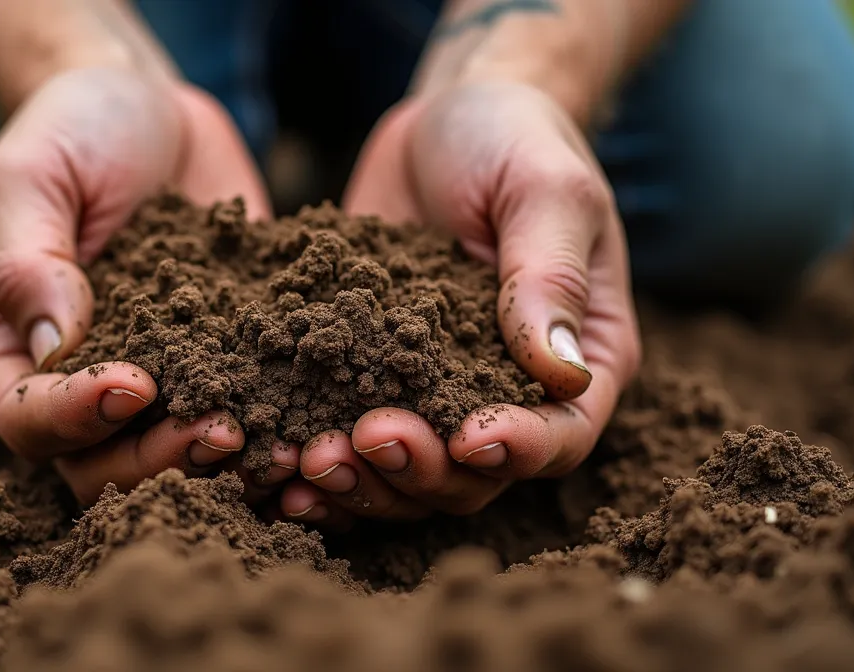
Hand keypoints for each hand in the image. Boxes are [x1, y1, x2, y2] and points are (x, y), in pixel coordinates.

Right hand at [0, 67, 276, 504]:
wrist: (150, 107)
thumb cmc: (71, 133)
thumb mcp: (29, 179)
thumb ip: (26, 262)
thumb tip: (56, 345)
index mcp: (12, 353)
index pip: (28, 419)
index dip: (75, 418)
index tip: (133, 384)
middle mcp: (78, 386)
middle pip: (106, 467)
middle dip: (164, 458)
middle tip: (225, 429)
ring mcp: (157, 381)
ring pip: (178, 461)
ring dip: (227, 463)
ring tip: (283, 443)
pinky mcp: (224, 365)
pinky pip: (245, 417)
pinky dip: (278, 430)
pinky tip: (319, 423)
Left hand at [279, 82, 639, 526]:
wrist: (445, 116)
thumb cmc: (516, 139)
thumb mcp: (546, 191)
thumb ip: (551, 277)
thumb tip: (560, 373)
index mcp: (582, 358)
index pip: (561, 433)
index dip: (519, 449)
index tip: (467, 438)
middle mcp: (509, 391)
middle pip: (475, 475)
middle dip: (420, 469)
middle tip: (364, 439)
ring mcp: (435, 391)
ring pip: (406, 473)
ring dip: (361, 480)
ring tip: (308, 459)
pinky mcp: (370, 375)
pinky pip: (346, 437)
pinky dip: (314, 462)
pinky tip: (271, 464)